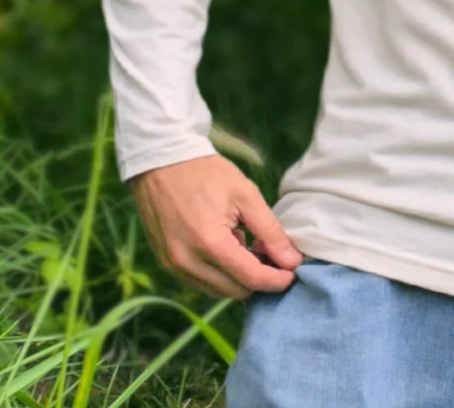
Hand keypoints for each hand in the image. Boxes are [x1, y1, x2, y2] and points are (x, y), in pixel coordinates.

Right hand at [130, 155, 302, 298]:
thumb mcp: (246, 194)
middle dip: (258, 278)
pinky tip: (224, 247)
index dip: (278, 280)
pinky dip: (219, 274)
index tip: (292, 271)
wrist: (160, 162)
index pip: (252, 279)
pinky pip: (200, 282)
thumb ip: (271, 231)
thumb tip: (292, 261)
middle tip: (266, 251)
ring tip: (243, 245)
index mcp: (210, 243)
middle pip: (236, 291)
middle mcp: (188, 262)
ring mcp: (173, 266)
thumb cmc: (206, 173)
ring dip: (238, 277)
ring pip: (219, 291)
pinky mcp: (166, 264)